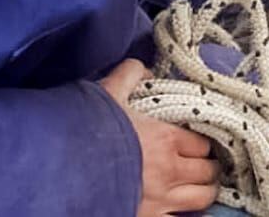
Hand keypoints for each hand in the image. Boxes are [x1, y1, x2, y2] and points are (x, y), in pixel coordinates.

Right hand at [100, 59, 219, 216]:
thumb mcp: (107, 94)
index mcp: (166, 139)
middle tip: (200, 165)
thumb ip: (128, 75)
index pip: (203, 144)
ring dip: (203, 191)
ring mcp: (161, 200)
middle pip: (208, 171)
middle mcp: (170, 171)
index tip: (195, 144)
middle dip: (206, 167)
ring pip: (203, 198)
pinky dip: (187, 215)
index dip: (201, 144)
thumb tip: (142, 67)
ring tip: (196, 187)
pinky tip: (182, 210)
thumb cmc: (86, 132)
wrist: (60, 171)